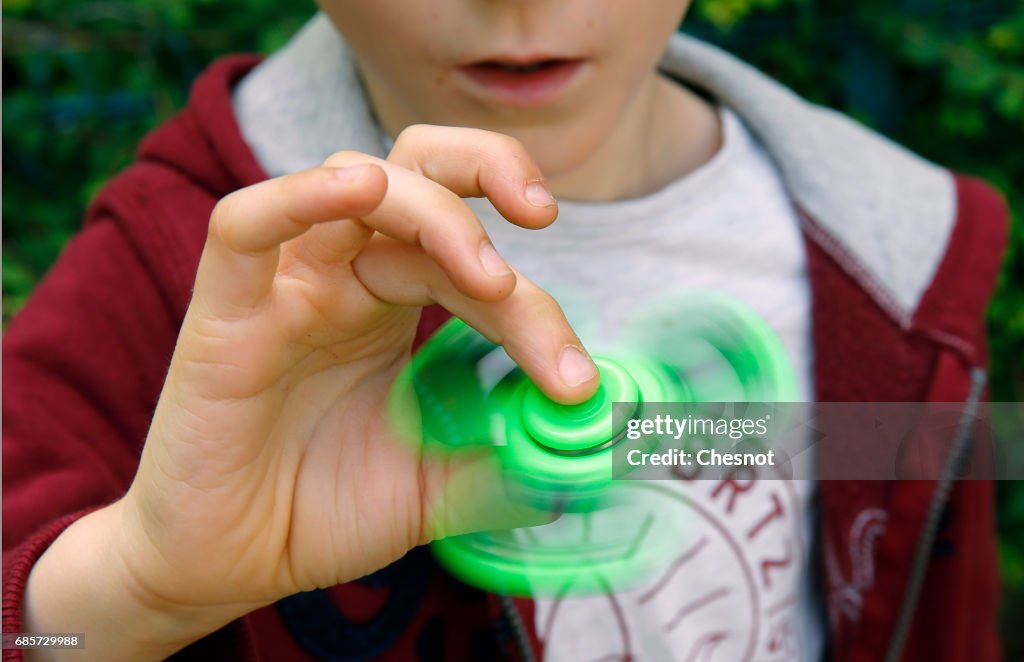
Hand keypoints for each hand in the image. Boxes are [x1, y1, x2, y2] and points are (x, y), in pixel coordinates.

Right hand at [24, 125, 598, 658]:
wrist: (228, 564)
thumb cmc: (322, 511)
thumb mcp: (435, 487)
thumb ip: (503, 462)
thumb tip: (585, 457)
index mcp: (396, 304)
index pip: (477, 265)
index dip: (536, 309)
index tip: (577, 382)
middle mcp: (346, 277)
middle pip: (420, 176)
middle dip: (490, 172)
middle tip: (543, 218)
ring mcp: (286, 287)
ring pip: (354, 187)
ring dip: (431, 210)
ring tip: (485, 272)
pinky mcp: (225, 314)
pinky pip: (246, 226)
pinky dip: (300, 197)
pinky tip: (361, 189)